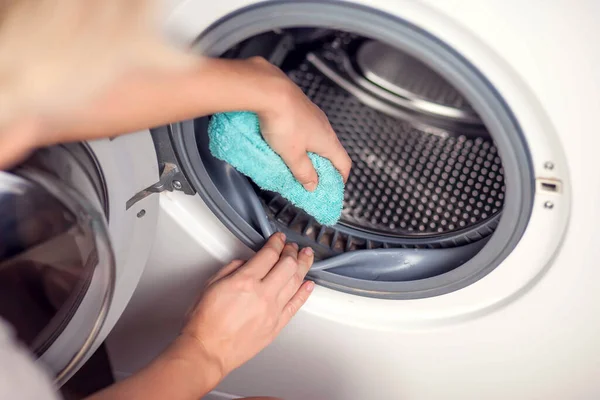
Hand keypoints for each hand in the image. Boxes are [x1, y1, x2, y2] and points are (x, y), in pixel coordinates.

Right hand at [182, 232, 314, 377]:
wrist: (208, 351)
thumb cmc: (205, 322)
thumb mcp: (211, 285)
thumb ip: (232, 269)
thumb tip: (246, 262)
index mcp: (245, 281)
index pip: (268, 254)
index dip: (276, 242)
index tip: (278, 239)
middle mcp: (262, 294)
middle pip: (287, 265)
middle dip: (292, 252)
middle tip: (293, 247)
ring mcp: (272, 311)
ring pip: (295, 282)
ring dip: (303, 266)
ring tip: (307, 257)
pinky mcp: (276, 326)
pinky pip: (296, 305)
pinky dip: (304, 293)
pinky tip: (308, 284)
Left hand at [249, 57, 351, 190]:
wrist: (270, 91)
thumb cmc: (284, 121)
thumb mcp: (293, 156)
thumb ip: (304, 172)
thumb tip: (313, 185)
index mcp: (328, 140)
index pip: (344, 163)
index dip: (340, 178)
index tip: (333, 187)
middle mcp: (324, 125)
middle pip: (330, 150)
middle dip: (322, 166)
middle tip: (310, 179)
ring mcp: (312, 114)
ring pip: (315, 138)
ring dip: (308, 152)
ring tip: (294, 162)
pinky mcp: (298, 106)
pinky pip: (303, 127)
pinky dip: (298, 138)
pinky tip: (283, 141)